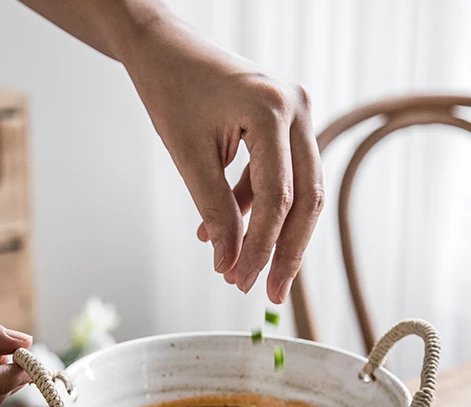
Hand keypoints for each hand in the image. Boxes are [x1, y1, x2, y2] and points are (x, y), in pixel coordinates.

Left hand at [124, 18, 323, 302]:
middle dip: (285, 252)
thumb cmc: (171, 89)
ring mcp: (298, 114)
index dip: (261, 248)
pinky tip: (228, 230)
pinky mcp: (288, 124)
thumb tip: (230, 266)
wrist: (164, 48)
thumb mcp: (189, 157)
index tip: (243, 282)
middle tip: (268, 293)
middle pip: (306, 200)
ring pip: (300, 192)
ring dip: (272, 234)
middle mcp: (298, 109)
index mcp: (273, 110)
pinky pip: (283, 178)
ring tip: (242, 268)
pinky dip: (258, 208)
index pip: (278, 198)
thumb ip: (215, 213)